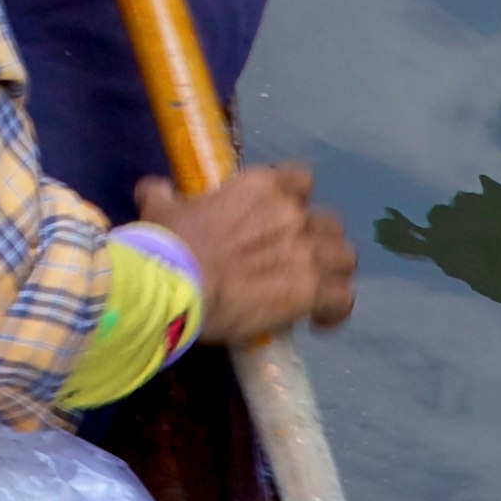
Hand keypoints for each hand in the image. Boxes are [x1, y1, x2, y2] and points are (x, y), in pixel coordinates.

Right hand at [135, 162, 353, 341]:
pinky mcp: (309, 292)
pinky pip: (342, 299)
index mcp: (261, 188)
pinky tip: (319, 322)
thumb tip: (155, 189)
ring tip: (316, 291)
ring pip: (345, 258)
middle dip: (319, 240)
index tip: (283, 217)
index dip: (297, 199)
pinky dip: (335, 310)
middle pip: (329, 223)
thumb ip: (164, 195)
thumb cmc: (167, 245)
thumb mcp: (159, 209)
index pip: (302, 179)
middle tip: (298, 261)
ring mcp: (305, 253)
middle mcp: (291, 215)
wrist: (172, 285)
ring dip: (333, 273)